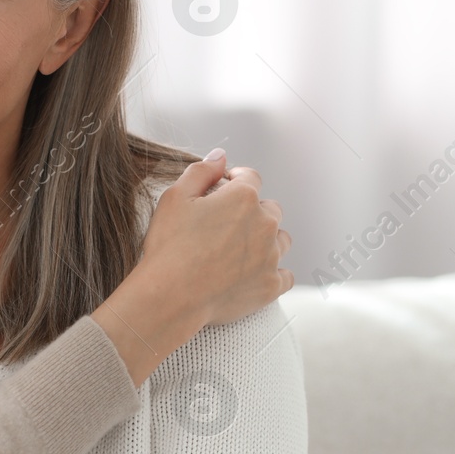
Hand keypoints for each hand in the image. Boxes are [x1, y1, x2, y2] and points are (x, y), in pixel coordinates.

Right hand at [94, 150, 291, 384]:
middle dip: (251, 212)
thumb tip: (221, 156)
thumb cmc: (169, 247)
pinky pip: (285, 275)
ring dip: (265, 240)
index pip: (250, 178)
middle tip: (223, 227)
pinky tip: (253, 274)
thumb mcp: (175, 197)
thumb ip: (202, 171)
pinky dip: (272, 272)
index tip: (221, 192)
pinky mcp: (271, 286)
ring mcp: (271, 256)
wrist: (170, 297)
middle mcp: (265, 224)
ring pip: (280, 240)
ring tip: (238, 252)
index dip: (234, 183)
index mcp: (244, 198)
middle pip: (269, 209)